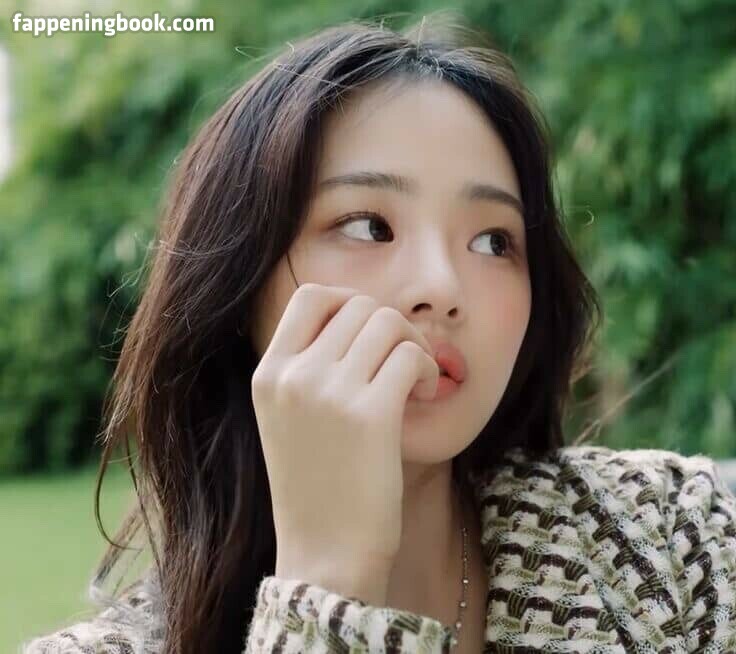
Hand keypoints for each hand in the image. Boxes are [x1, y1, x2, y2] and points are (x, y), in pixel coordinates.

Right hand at [251, 283, 438, 594]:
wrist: (325, 556)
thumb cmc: (317, 489)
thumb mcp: (288, 420)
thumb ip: (309, 368)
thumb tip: (361, 319)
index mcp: (269, 374)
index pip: (310, 295)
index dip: (349, 303)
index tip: (369, 335)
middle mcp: (293, 376)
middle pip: (359, 305)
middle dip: (390, 326)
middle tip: (402, 362)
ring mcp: (328, 393)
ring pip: (388, 322)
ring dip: (413, 345)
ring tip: (414, 382)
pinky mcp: (369, 415)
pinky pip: (410, 355)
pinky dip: (426, 368)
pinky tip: (424, 394)